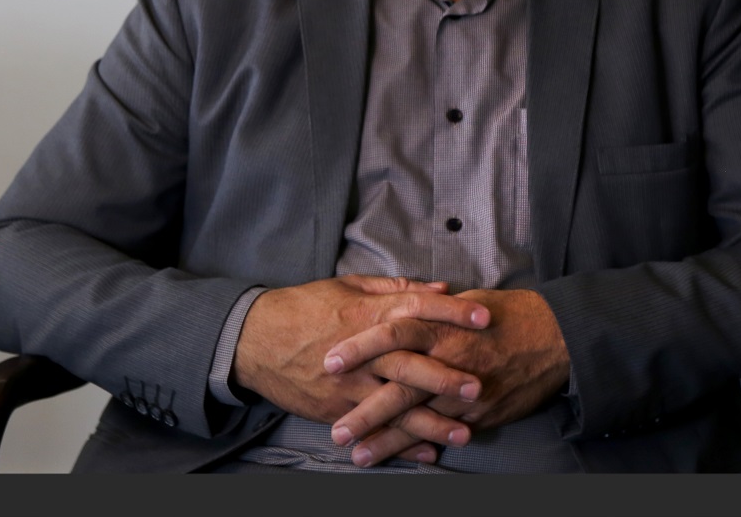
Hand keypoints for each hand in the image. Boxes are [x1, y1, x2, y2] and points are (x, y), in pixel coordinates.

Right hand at [232, 275, 488, 457]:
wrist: (255, 339)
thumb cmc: (305, 307)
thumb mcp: (349, 287)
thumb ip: (396, 289)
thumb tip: (440, 288)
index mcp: (367, 314)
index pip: (416, 309)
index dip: (452, 312)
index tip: (485, 317)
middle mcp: (362, 350)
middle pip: (409, 363)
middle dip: (445, 376)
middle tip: (480, 386)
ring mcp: (348, 383)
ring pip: (395, 405)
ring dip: (430, 422)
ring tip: (463, 433)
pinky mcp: (335, 408)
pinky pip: (373, 428)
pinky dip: (400, 444)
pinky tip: (427, 454)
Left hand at [322, 288, 570, 465]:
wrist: (556, 337)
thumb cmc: (508, 312)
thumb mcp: (465, 300)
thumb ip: (429, 305)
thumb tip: (399, 302)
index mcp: (443, 323)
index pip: (393, 333)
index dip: (360, 347)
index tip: (329, 361)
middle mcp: (450, 358)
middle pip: (399, 386)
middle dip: (365, 410)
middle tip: (334, 429)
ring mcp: (465, 390)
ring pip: (419, 418)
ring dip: (386, 439)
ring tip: (356, 454)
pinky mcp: (480, 412)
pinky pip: (446, 432)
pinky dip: (422, 446)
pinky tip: (402, 459)